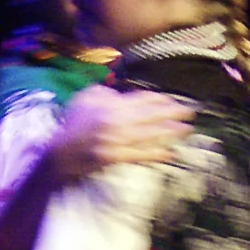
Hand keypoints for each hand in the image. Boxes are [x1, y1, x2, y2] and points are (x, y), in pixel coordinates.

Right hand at [48, 87, 193, 181]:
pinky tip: (170, 153)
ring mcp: (116, 140)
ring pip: (149, 134)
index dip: (159, 100)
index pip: (140, 99)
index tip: (172, 100)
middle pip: (150, 115)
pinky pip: (140, 155)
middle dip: (172, 112)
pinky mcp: (115, 158)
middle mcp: (115, 121)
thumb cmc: (73, 126)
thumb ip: (104, 92)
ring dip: (170, 132)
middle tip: (189, 111)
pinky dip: (156, 154)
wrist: (59, 154)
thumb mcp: (84, 100)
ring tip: (186, 129)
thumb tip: (119, 92)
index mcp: (110, 105)